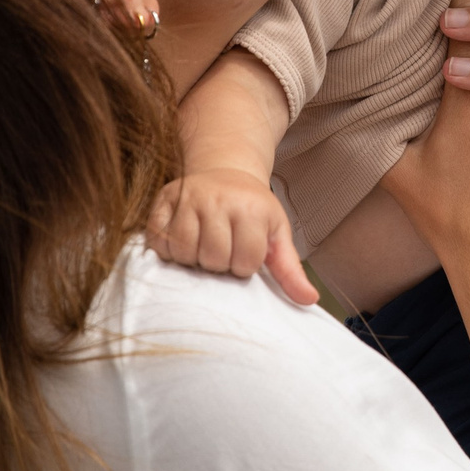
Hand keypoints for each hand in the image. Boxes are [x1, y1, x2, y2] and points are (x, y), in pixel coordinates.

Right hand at [148, 168, 319, 305]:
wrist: (226, 170)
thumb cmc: (253, 209)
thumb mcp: (277, 233)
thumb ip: (290, 269)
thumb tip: (309, 300)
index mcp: (251, 209)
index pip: (244, 263)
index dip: (244, 266)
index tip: (244, 252)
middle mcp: (218, 199)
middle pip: (213, 258)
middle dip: (219, 264)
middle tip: (223, 250)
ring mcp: (189, 197)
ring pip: (185, 251)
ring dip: (193, 259)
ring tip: (204, 247)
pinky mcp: (165, 199)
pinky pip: (160, 240)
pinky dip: (169, 249)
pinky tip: (184, 241)